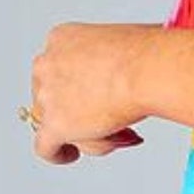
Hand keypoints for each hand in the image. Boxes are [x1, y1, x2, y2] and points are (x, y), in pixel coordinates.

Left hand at [28, 21, 159, 165]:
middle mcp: (47, 64)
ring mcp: (48, 95)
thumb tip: (120, 82)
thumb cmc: (147, 54)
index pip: (59, 69)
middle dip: (79, 111)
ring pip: (54, 122)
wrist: (146, 68)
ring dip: (82, 131)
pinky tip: (71, 155)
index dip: (80, 87)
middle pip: (53, 97)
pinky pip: (46, 147)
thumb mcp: (120, 44)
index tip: (101, 97)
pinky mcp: (55, 125)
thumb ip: (112, 63)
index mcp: (61, 38)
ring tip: (116, 131)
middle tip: (109, 119)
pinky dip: (57, 154)